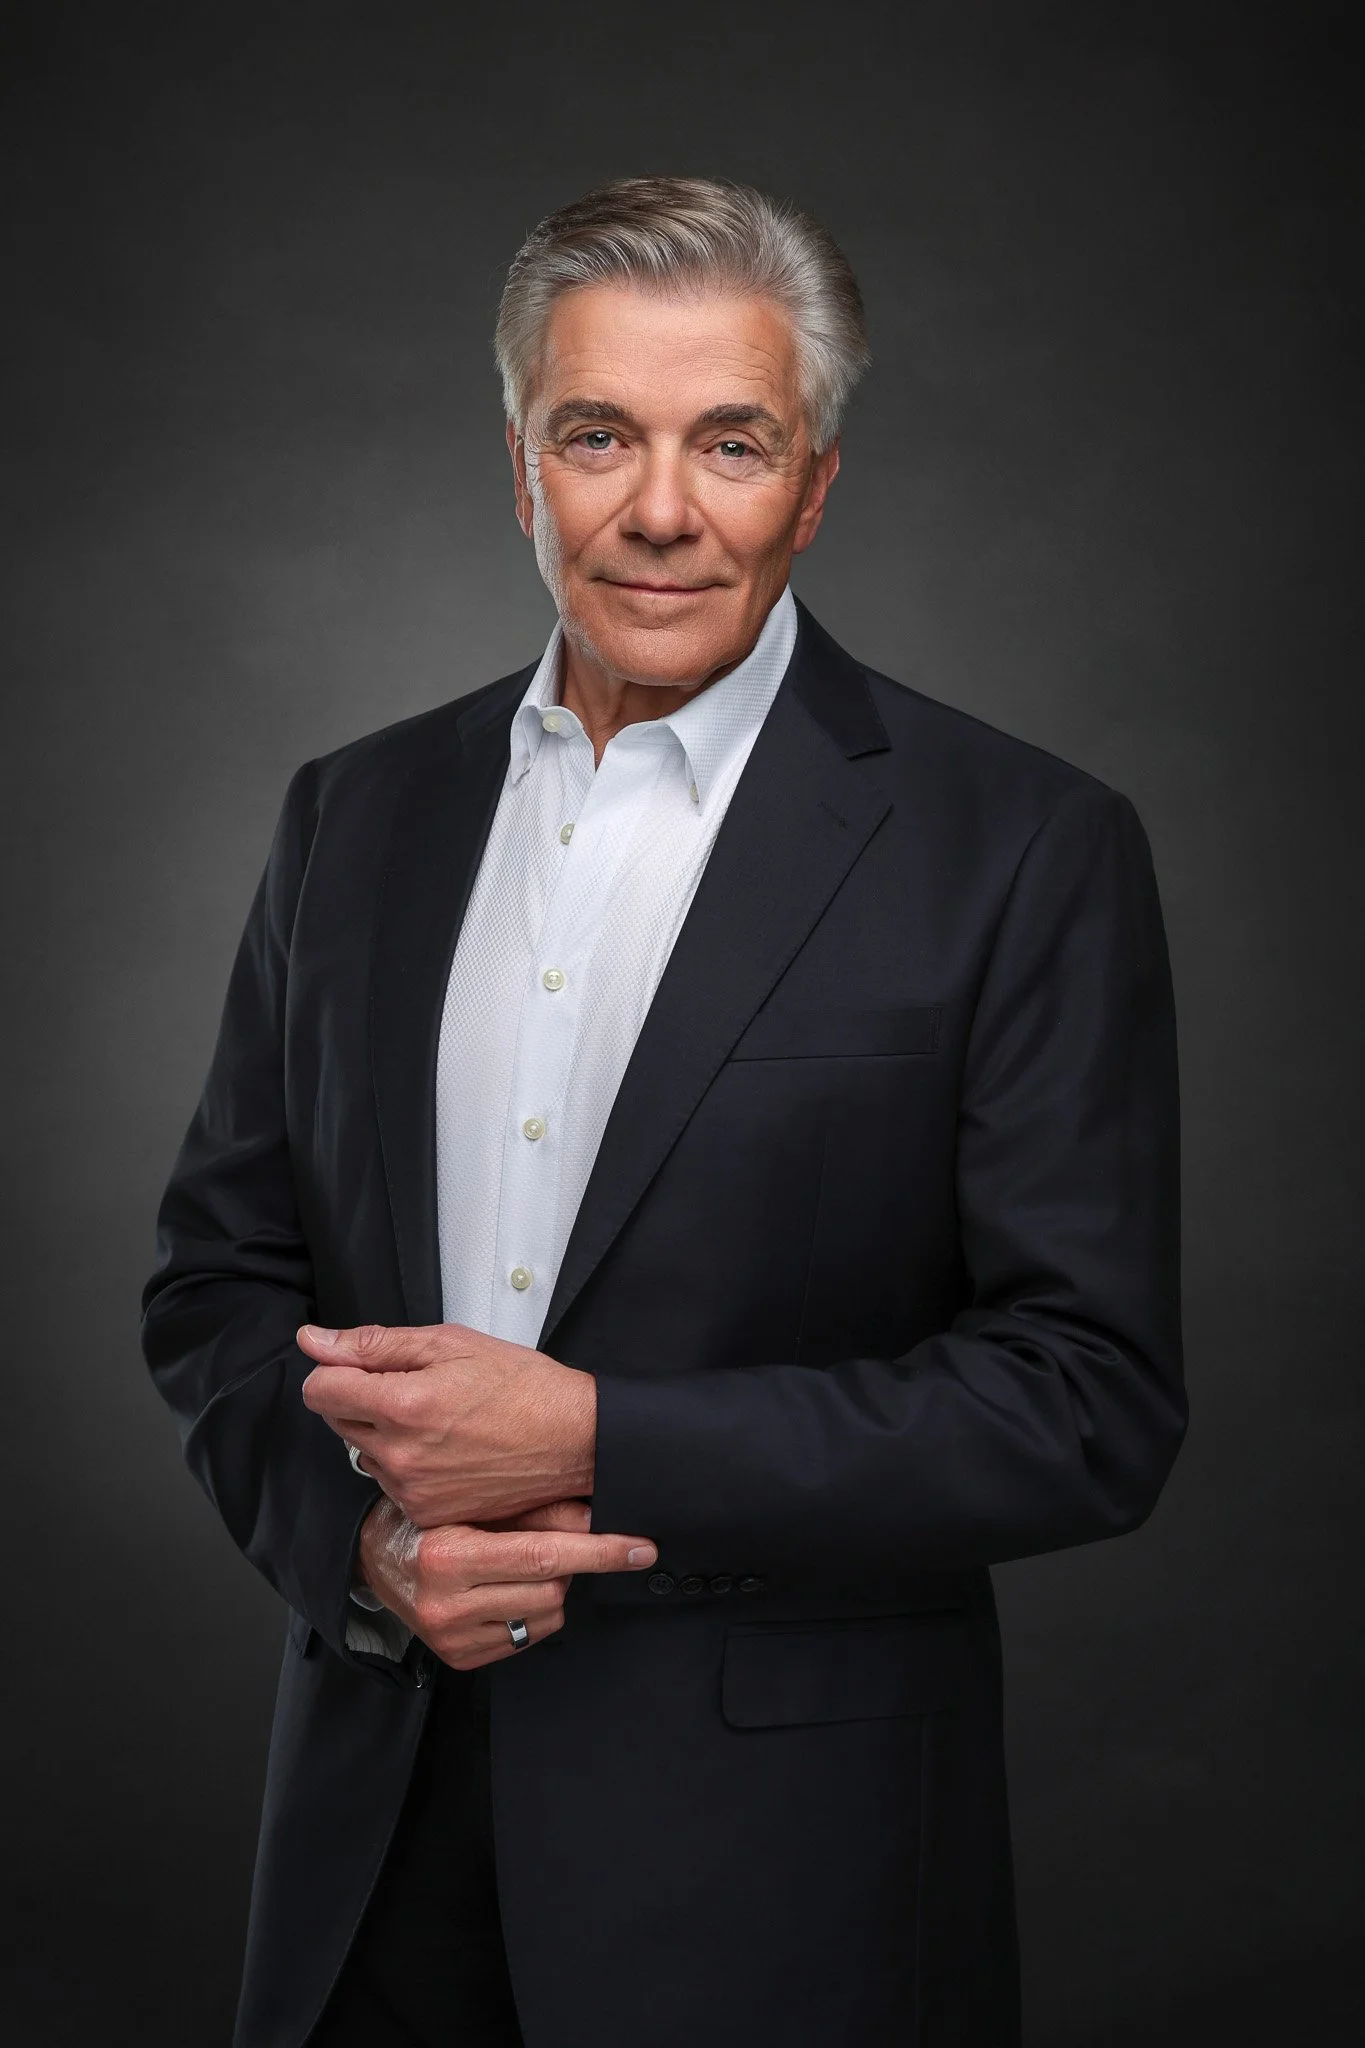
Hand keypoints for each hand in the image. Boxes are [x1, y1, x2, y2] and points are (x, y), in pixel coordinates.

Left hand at [298, 1320, 595, 1526]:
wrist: (574, 1441)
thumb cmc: (523, 1387)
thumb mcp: (451, 1344)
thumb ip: (374, 1344)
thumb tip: (314, 1341)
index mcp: (402, 1405)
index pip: (320, 1391)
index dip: (338, 1371)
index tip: (363, 1367)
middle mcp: (399, 1455)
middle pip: (338, 1422)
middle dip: (364, 1400)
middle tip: (418, 1389)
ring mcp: (413, 1490)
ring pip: (365, 1453)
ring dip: (386, 1435)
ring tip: (440, 1421)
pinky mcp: (428, 1513)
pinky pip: (392, 1483)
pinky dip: (409, 1465)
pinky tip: (448, 1450)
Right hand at [355, 1493, 656, 1670]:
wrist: (374, 1557)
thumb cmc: (431, 1518)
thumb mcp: (476, 1502)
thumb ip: (537, 1509)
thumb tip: (596, 1516)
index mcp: (448, 1556)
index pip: (545, 1557)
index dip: (600, 1551)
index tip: (641, 1548)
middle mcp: (446, 1604)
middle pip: (551, 1588)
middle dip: (567, 1563)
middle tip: (546, 1541)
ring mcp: (452, 1638)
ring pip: (547, 1615)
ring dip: (551, 1589)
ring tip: (517, 1565)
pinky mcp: (460, 1658)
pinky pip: (529, 1636)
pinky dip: (532, 1611)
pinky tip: (506, 1590)